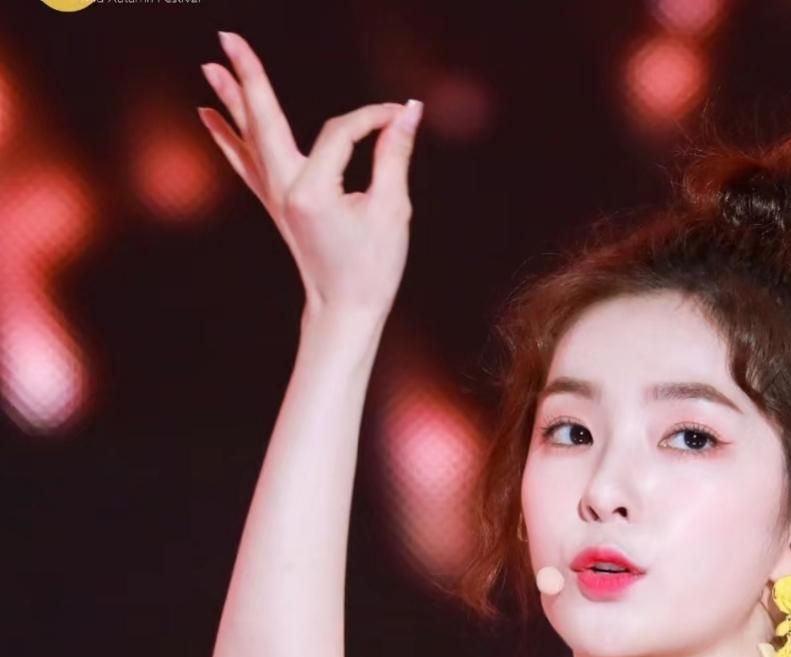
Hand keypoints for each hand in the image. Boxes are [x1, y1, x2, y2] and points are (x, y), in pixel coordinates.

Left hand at [197, 30, 421, 315]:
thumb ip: (395, 155)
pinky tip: (209, 117)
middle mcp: (284, 191)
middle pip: (264, 121)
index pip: (341, 132)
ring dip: (229, 102)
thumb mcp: (392, 211)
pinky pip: (245, 164)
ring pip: (248, 139)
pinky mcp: (275, 208)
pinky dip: (227, 138)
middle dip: (249, 77)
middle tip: (227, 36)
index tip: (400, 117)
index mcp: (313, 191)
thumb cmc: (371, 269)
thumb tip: (407, 110)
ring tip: (208, 66)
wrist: (345, 312)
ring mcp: (275, 200)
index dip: (373, 118)